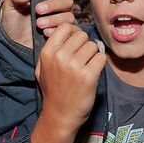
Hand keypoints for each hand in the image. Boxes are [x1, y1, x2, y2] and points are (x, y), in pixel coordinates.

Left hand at [1, 0, 75, 47]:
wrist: (14, 42)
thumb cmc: (14, 22)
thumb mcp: (10, 7)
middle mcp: (59, 7)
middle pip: (67, 1)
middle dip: (53, 4)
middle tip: (38, 10)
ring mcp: (61, 20)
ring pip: (68, 16)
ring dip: (54, 19)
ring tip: (39, 24)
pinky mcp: (62, 34)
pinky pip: (67, 31)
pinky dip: (55, 30)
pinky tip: (44, 32)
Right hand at [36, 23, 106, 138]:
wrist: (60, 115)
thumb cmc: (53, 91)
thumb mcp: (41, 69)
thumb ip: (50, 49)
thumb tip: (65, 31)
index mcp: (47, 52)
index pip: (66, 27)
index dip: (73, 34)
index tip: (75, 45)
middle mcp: (60, 56)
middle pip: (82, 36)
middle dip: (85, 46)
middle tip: (82, 60)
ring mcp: (74, 66)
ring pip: (93, 46)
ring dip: (93, 55)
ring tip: (87, 68)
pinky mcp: (88, 76)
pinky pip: (101, 58)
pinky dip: (100, 64)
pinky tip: (93, 73)